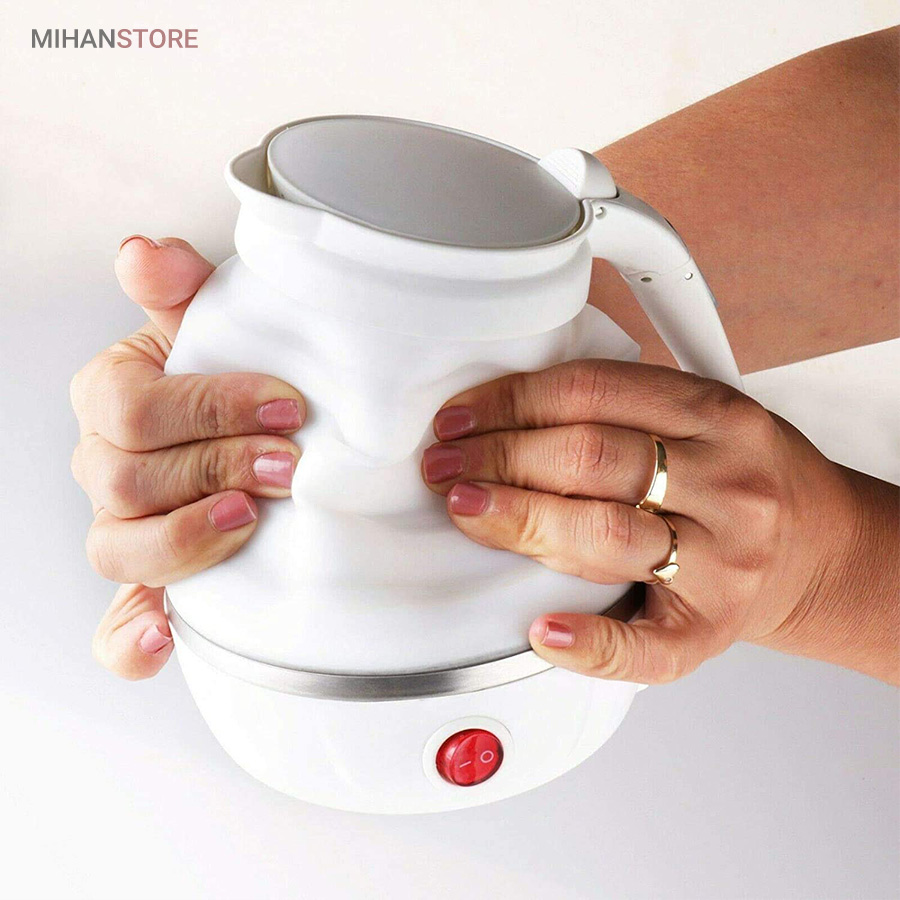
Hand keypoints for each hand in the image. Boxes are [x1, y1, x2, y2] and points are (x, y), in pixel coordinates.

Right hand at [71, 237, 304, 679]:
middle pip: (126, 479)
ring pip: (118, 549)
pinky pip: (118, 626)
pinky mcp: (151, 587)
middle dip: (213, 467)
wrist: (264, 429)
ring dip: (184, 540)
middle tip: (290, 465)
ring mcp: (124, 529)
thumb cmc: (239, 373)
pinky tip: (162, 641)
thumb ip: (182, 287)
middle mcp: (106, 466)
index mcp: (113, 399)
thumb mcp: (218, 324)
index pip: (130, 406)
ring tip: (248, 522)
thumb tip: (141, 253)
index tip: (287, 406)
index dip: (206, 407)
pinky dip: (131, 640)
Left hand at [422, 359, 887, 683]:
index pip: (589, 393)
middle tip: (446, 466)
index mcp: (716, 415)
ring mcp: (721, 561)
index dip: (510, 402)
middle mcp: (724, 483)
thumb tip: (509, 408)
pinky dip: (588, 640)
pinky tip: (542, 630)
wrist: (816, 550)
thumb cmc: (740, 480)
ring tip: (468, 509)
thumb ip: (626, 404)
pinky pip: (645, 644)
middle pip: (588, 460)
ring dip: (519, 521)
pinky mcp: (709, 629)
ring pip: (602, 534)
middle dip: (500, 458)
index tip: (460, 418)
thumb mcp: (705, 414)